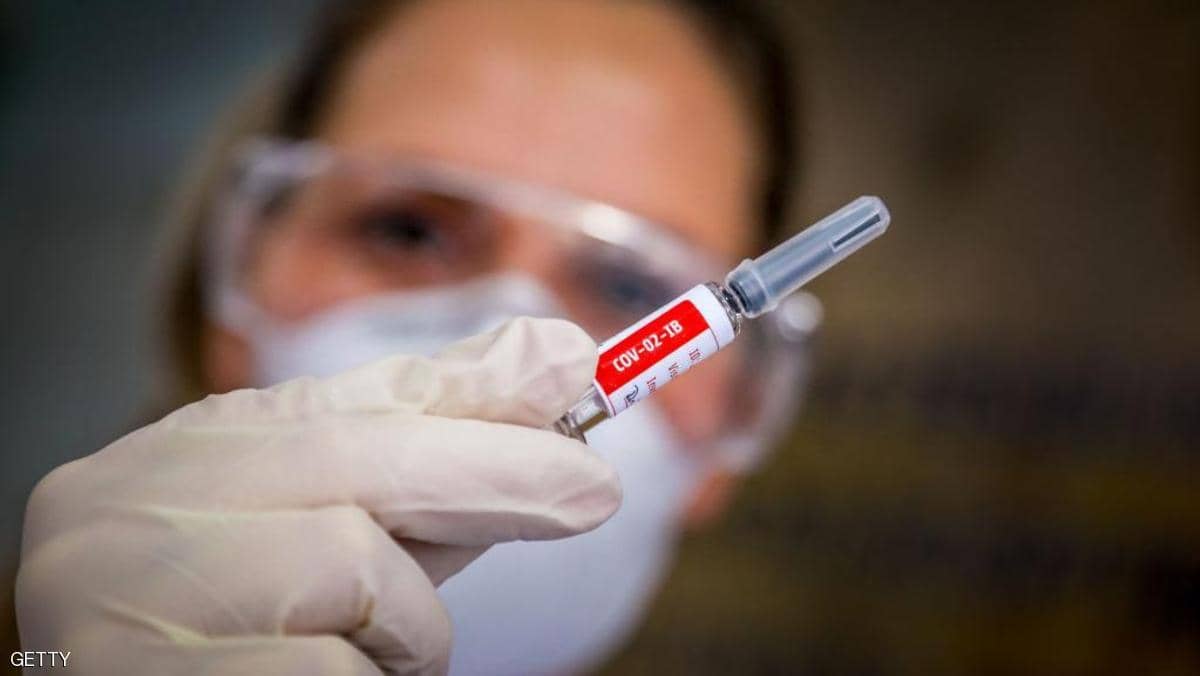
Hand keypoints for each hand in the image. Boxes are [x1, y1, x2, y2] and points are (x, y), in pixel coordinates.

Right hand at [16, 318, 619, 674]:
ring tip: (373, 652)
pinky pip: (330, 668)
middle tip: (596, 489)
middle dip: (495, 466)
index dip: (474, 385)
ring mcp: (136, 590)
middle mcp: (143, 502)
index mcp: (186, 451)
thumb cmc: (221, 613)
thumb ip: (415, 456)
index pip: (350, 398)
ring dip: (408, 622)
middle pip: (357, 457)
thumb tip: (546, 367)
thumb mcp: (307, 521)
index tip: (575, 365)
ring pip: (358, 565)